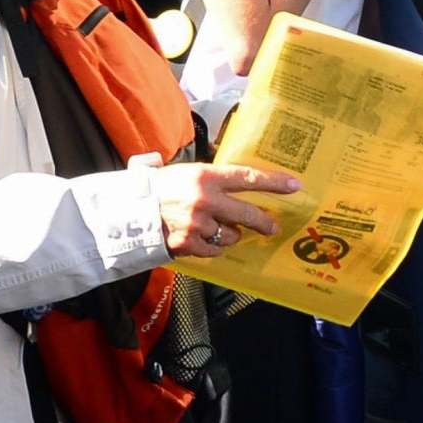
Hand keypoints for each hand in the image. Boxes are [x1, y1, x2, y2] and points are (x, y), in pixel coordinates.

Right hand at [152, 162, 302, 257]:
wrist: (127, 210)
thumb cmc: (160, 188)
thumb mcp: (187, 172)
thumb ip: (214, 178)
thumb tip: (243, 180)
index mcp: (205, 177)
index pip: (248, 178)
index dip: (274, 183)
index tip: (294, 186)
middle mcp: (205, 200)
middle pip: (248, 214)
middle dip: (264, 222)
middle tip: (271, 226)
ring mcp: (197, 224)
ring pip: (231, 235)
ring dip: (229, 234)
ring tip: (215, 227)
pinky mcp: (188, 244)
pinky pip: (215, 249)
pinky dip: (213, 246)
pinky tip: (202, 238)